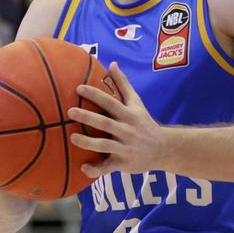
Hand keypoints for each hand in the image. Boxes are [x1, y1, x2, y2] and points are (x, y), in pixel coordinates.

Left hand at [68, 62, 164, 177]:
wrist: (163, 148)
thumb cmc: (144, 123)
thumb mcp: (137, 103)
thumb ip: (123, 84)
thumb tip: (112, 63)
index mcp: (129, 114)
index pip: (110, 102)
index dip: (95, 94)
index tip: (78, 88)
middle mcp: (127, 130)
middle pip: (105, 123)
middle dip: (87, 116)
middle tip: (70, 111)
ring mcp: (125, 148)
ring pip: (103, 145)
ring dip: (87, 142)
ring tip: (72, 137)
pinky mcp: (123, 164)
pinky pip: (107, 168)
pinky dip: (95, 169)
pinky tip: (83, 166)